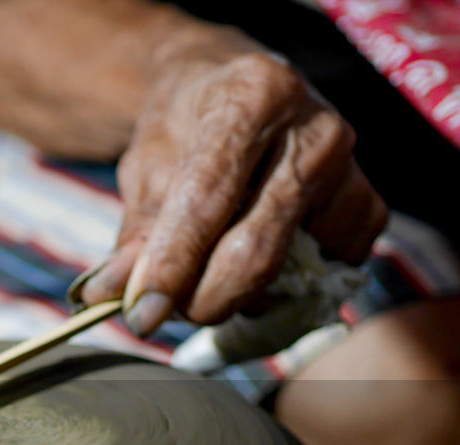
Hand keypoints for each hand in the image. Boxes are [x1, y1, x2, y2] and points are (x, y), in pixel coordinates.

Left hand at [79, 44, 388, 334]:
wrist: (233, 93)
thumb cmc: (182, 130)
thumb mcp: (145, 166)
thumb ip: (135, 231)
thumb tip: (111, 295)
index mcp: (252, 96)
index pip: (207, 198)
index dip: (171, 265)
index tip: (141, 315)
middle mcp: (314, 128)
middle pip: (256, 249)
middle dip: (202, 299)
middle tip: (166, 310)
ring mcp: (351, 169)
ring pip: (287, 272)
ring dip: (235, 298)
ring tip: (204, 276)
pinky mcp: (368, 206)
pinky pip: (322, 275)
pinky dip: (282, 288)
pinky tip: (254, 260)